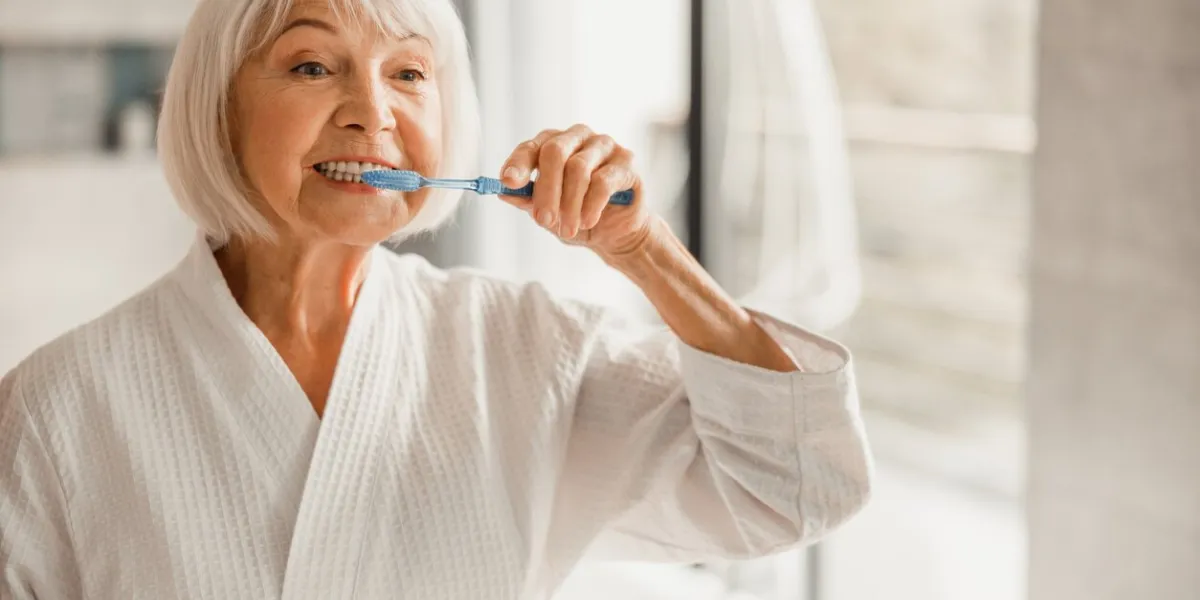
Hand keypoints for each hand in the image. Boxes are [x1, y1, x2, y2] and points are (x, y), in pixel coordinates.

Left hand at [498, 124, 652, 257]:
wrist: (615, 233)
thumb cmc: (577, 215)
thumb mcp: (547, 213)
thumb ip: (527, 200)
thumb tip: (503, 193)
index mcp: (553, 144)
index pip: (531, 147)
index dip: (518, 164)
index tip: (508, 183)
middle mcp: (578, 137)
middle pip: (555, 152)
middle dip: (546, 189)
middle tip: (543, 220)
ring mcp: (604, 146)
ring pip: (578, 168)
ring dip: (570, 204)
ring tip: (568, 229)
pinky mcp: (626, 162)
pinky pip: (604, 180)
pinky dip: (592, 204)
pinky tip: (587, 221)